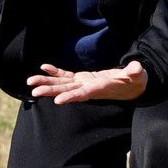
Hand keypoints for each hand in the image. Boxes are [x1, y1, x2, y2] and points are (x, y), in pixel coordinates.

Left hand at [28, 60, 148, 105]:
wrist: (130, 85)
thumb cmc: (134, 81)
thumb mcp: (137, 76)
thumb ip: (136, 72)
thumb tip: (137, 68)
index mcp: (99, 89)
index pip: (83, 94)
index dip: (71, 97)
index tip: (57, 100)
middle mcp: (87, 89)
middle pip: (66, 91)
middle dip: (50, 90)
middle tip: (35, 90)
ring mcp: (83, 83)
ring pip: (62, 84)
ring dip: (47, 82)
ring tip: (30, 81)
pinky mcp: (82, 78)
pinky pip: (66, 75)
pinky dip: (55, 72)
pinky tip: (44, 67)